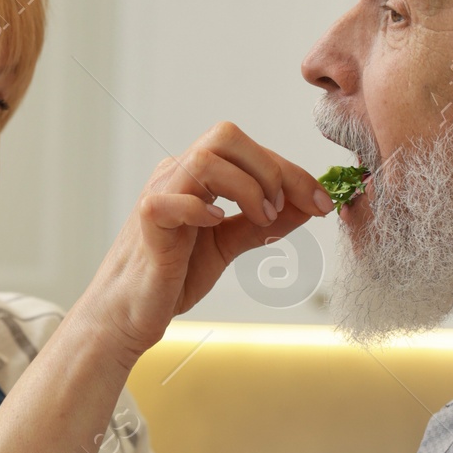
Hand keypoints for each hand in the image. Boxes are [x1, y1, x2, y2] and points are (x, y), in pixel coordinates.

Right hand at [80, 123, 331, 363]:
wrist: (130, 314)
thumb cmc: (172, 277)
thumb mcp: (230, 244)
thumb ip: (263, 222)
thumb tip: (309, 204)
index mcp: (196, 176)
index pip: (249, 152)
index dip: (293, 172)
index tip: (322, 201)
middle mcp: (176, 175)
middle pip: (226, 137)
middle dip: (270, 169)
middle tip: (283, 208)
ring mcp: (159, 194)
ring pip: (206, 158)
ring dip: (246, 186)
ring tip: (259, 219)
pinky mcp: (147, 222)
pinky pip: (171, 199)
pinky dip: (201, 208)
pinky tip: (216, 226)